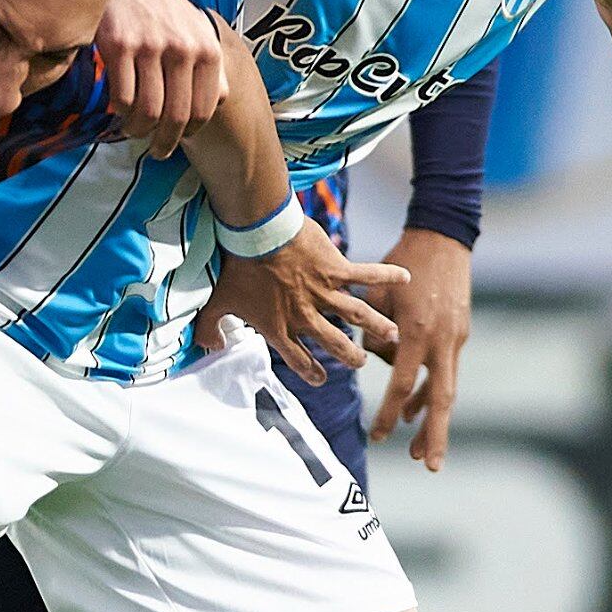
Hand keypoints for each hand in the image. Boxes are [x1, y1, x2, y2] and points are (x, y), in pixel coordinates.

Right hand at [91, 0, 225, 153]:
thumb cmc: (161, 7)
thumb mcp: (196, 31)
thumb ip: (211, 66)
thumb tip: (219, 101)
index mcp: (206, 48)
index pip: (204, 109)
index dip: (190, 133)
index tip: (179, 140)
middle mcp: (182, 49)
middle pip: (176, 116)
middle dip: (165, 143)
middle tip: (157, 151)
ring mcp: (149, 47)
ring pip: (147, 111)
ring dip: (139, 130)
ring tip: (134, 131)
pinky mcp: (119, 45)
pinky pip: (122, 97)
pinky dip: (120, 112)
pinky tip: (119, 110)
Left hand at [202, 222, 404, 383]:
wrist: (257, 233)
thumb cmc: (237, 267)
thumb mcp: (217, 302)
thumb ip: (209, 329)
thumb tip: (206, 346)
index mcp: (280, 327)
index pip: (297, 359)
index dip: (309, 372)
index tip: (319, 378)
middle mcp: (306, 315)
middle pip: (333, 344)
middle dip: (349, 357)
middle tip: (360, 363)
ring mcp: (324, 293)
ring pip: (356, 316)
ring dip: (376, 326)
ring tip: (393, 334)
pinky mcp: (336, 269)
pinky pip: (367, 276)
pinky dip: (387, 276)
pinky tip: (405, 277)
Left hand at [368, 228, 473, 470]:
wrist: (443, 238)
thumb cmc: (403, 263)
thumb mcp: (376, 294)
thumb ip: (372, 333)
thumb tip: (373, 360)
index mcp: (419, 332)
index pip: (402, 385)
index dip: (388, 414)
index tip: (377, 436)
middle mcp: (442, 341)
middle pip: (442, 400)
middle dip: (436, 435)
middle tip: (429, 465)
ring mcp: (455, 338)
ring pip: (446, 388)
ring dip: (432, 418)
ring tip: (419, 448)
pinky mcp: (459, 333)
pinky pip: (445, 370)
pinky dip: (432, 390)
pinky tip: (417, 409)